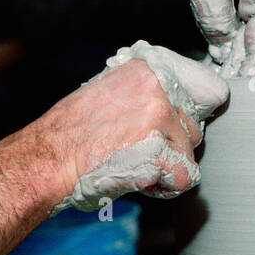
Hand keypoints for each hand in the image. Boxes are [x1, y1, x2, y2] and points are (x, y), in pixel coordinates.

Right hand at [37, 41, 227, 212]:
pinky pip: (184, 177)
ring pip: (189, 153)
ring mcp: (160, 115)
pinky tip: (136, 179)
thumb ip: (143, 95)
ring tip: (131, 164)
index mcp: (147, 68)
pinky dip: (162, 187)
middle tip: (138, 152)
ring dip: (165, 167)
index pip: (206, 87)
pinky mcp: (160, 148)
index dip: (192, 114)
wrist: (49, 158)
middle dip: (173, 146)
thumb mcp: (108, 94)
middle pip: (195, 126)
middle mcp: (158, 85)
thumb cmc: (70, 134)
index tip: (179, 126)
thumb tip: (173, 106)